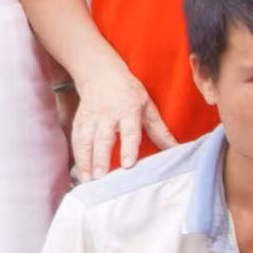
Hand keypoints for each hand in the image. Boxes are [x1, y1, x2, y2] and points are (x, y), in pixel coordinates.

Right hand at [69, 65, 168, 179]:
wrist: (100, 73)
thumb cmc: (128, 91)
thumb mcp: (147, 106)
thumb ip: (159, 130)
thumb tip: (176, 149)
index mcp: (128, 109)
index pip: (129, 131)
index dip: (128, 147)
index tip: (128, 164)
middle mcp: (107, 114)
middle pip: (103, 138)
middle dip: (101, 158)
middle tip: (100, 177)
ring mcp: (91, 117)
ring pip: (86, 140)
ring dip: (85, 160)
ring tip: (87, 180)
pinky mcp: (79, 120)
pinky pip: (76, 139)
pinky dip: (77, 156)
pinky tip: (79, 171)